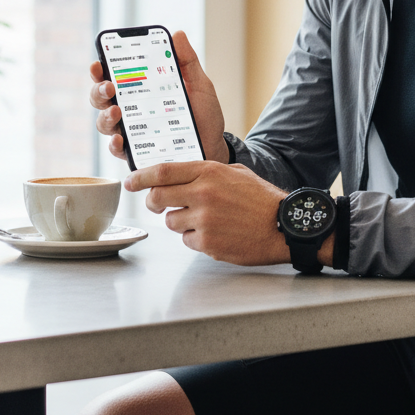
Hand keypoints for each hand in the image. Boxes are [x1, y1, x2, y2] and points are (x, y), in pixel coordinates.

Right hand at [89, 30, 228, 164]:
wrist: (214, 147)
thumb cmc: (203, 115)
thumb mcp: (199, 85)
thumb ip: (187, 61)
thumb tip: (177, 34)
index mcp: (141, 88)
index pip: (114, 75)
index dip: (100, 69)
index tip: (98, 64)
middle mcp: (131, 109)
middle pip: (101, 98)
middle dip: (99, 90)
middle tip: (110, 86)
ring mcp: (131, 132)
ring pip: (104, 123)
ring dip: (106, 116)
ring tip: (117, 111)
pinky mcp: (137, 153)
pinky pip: (118, 149)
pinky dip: (115, 144)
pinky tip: (121, 139)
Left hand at [126, 160, 289, 264]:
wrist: (283, 226)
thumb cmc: (261, 200)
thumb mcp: (235, 173)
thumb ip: (206, 173)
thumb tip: (180, 176)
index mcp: (209, 172)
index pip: (163, 171)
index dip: (141, 176)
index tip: (130, 181)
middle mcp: (203, 194)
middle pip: (157, 197)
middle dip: (152, 202)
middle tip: (157, 205)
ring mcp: (204, 220)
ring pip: (171, 222)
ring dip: (180, 222)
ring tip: (204, 220)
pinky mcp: (208, 243)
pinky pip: (187, 240)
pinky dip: (195, 238)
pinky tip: (215, 234)